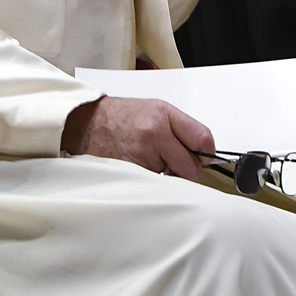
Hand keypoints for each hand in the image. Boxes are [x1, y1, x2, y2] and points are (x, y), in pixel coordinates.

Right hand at [62, 96, 213, 179]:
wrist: (89, 124)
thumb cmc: (124, 117)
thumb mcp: (157, 109)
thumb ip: (183, 128)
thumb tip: (204, 154)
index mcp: (163, 116)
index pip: (202, 139)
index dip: (206, 154)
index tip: (203, 158)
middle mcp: (154, 135)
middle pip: (190, 167)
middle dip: (186, 169)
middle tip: (174, 163)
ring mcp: (141, 156)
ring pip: (172, 180)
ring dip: (167, 176)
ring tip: (151, 159)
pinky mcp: (130, 173)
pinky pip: (155, 185)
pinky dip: (153, 182)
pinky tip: (142, 167)